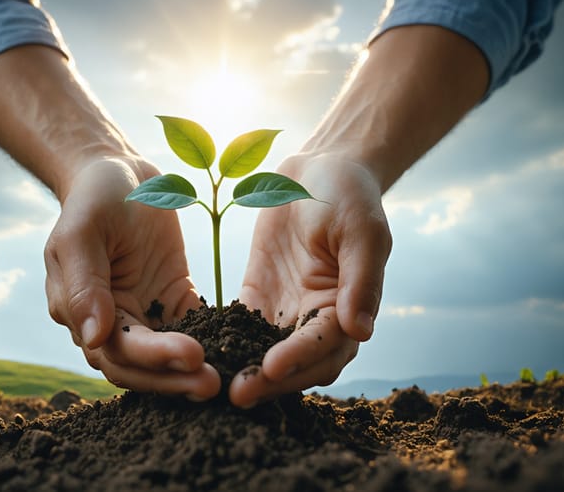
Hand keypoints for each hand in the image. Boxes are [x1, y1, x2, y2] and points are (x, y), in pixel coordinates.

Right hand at [44, 157, 220, 399]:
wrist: (119, 172)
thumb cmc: (95, 196)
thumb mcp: (83, 231)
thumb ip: (83, 284)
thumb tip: (93, 337)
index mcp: (81, 311)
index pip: (117, 350)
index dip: (152, 360)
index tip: (192, 357)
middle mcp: (111, 321)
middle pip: (142, 367)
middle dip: (175, 379)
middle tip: (215, 384)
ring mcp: (144, 313)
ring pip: (166, 358)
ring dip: (191, 372)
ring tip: (228, 378)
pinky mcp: (172, 301)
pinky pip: (192, 330)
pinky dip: (211, 342)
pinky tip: (237, 349)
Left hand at [231, 153, 391, 406]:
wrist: (320, 169)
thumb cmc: (350, 196)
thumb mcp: (362, 231)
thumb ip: (361, 281)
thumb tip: (360, 331)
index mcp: (348, 307)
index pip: (325, 346)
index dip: (300, 359)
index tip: (271, 368)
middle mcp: (316, 318)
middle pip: (296, 364)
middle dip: (269, 381)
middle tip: (238, 393)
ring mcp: (286, 311)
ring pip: (265, 354)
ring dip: (245, 371)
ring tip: (215, 384)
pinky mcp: (257, 297)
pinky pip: (239, 327)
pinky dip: (224, 344)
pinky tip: (201, 354)